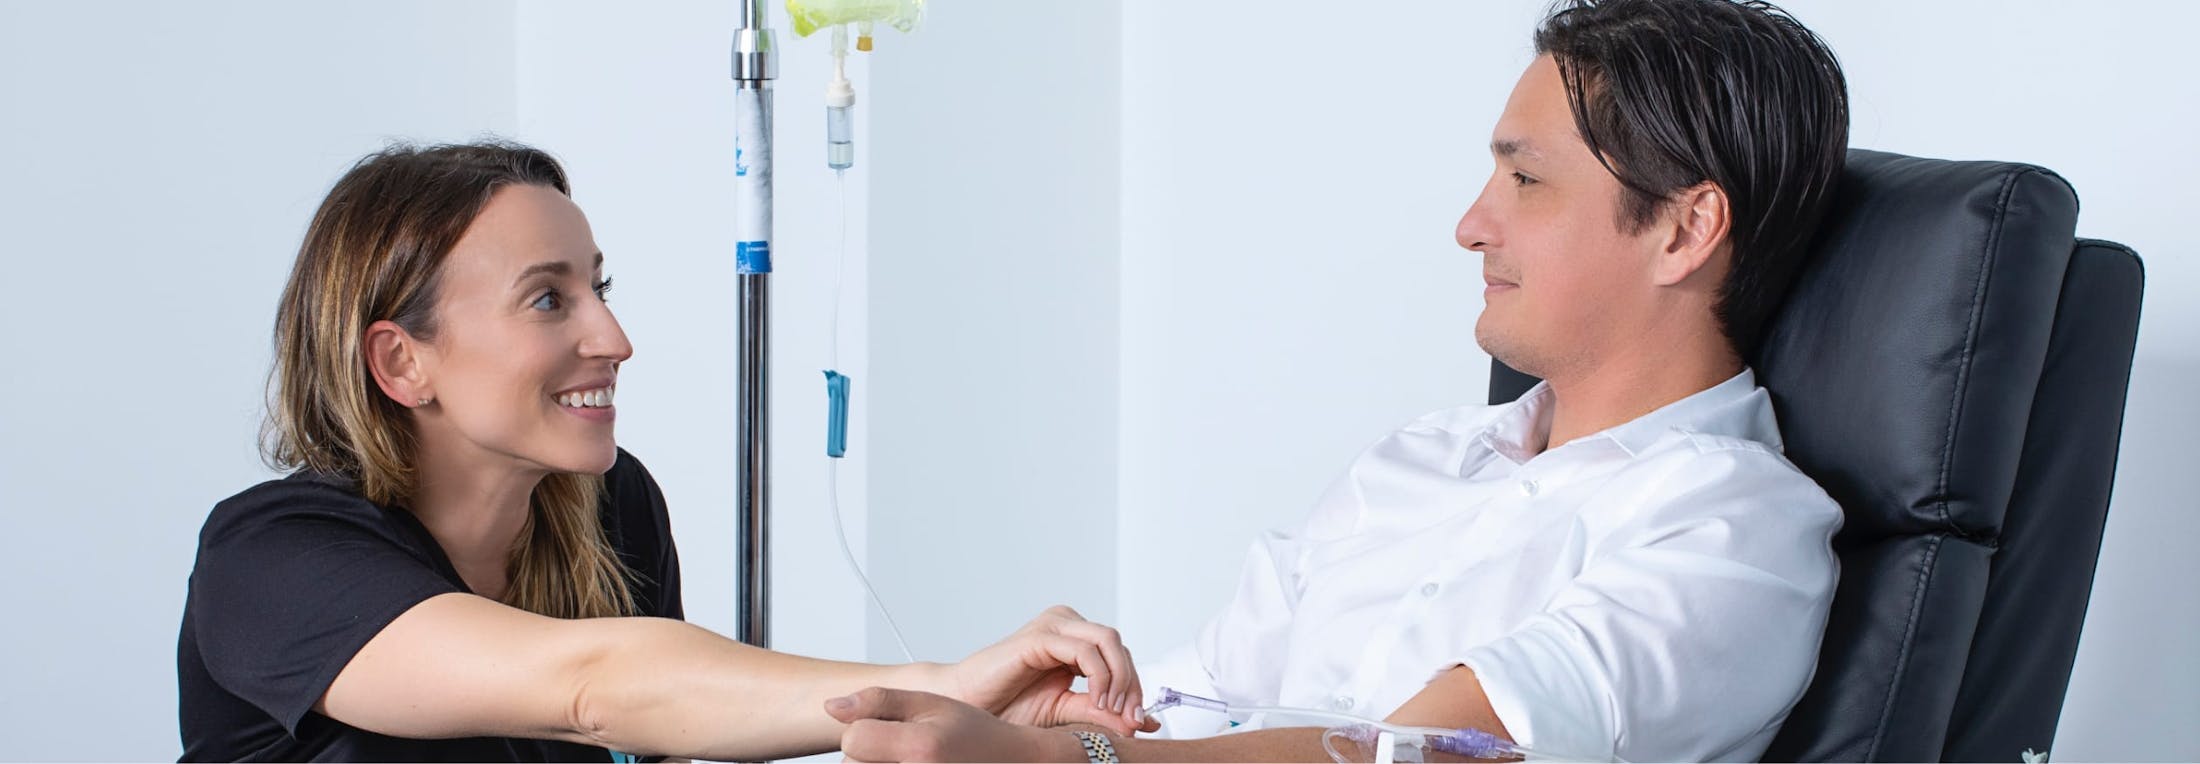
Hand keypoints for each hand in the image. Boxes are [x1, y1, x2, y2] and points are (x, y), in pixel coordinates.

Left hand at [828, 687, 1080, 762]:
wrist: (1012, 763)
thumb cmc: (978, 738)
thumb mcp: (933, 705)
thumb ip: (879, 701)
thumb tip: (831, 706)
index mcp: (920, 749)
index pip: (852, 739)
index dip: (865, 729)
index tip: (890, 729)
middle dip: (871, 753)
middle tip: (909, 749)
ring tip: (912, 760)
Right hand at [944, 606, 1154, 734]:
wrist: (968, 705)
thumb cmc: (1007, 705)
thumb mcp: (1066, 710)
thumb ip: (1102, 711)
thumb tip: (1143, 723)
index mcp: (1072, 638)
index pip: (1120, 653)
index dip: (1134, 686)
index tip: (1138, 721)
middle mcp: (1065, 624)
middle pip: (1118, 645)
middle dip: (1131, 684)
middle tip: (1130, 719)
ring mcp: (1052, 626)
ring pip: (1108, 640)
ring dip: (1119, 679)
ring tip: (1110, 711)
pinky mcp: (1039, 636)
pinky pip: (1084, 651)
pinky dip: (1099, 677)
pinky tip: (1097, 701)